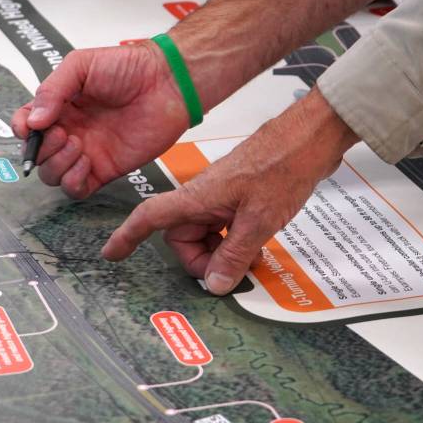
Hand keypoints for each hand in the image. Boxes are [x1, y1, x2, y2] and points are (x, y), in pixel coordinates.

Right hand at [11, 42, 190, 198]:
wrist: (166, 82)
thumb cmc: (128, 67)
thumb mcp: (81, 65)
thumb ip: (52, 90)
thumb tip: (33, 121)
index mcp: (61, 106)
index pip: (27, 126)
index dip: (22, 129)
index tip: (31, 127)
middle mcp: (71, 131)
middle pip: (37, 155)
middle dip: (41, 148)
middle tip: (64, 132)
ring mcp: (87, 152)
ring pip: (53, 175)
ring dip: (56, 164)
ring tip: (77, 144)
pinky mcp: (105, 169)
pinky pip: (77, 189)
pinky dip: (72, 182)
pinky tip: (85, 162)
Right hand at [101, 90, 359, 294]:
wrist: (310, 138)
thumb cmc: (283, 166)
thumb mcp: (258, 220)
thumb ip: (235, 255)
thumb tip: (215, 284)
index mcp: (197, 197)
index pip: (149, 217)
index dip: (127, 236)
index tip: (112, 254)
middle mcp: (203, 196)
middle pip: (182, 237)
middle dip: (202, 260)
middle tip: (232, 271)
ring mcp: (221, 196)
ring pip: (206, 235)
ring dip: (223, 253)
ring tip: (252, 260)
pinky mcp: (239, 196)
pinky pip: (226, 226)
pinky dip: (237, 242)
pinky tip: (259, 247)